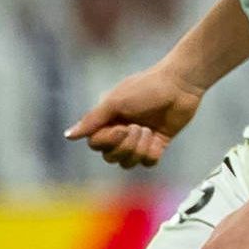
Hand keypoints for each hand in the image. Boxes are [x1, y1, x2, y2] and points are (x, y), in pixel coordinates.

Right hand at [65, 62, 205, 168]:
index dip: (107, 141)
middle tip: (138, 127)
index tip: (121, 127)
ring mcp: (140, 139)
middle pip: (111, 157)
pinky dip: (152, 153)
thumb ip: (92, 120)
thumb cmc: (146, 88)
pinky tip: (157, 138)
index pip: (96, 145)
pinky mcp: (158, 144)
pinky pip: (148, 162)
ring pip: (129, 163)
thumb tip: (68, 136)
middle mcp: (121, 132)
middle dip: (125, 146)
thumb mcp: (115, 102)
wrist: (180, 85)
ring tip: (148, 131)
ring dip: (139, 149)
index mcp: (108, 120)